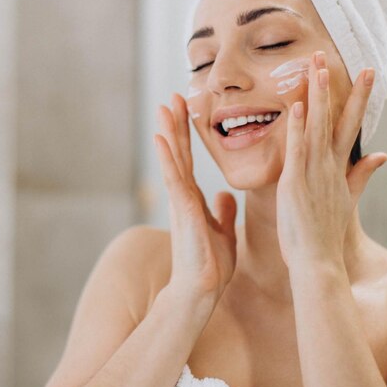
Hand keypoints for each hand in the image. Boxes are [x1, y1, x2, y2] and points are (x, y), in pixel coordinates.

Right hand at [154, 92, 237, 303]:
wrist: (201, 290)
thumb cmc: (210, 265)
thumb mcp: (223, 232)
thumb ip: (222, 212)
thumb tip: (224, 195)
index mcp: (193, 199)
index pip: (189, 159)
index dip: (187, 134)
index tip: (186, 109)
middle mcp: (183, 196)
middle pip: (178, 152)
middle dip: (176, 124)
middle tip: (173, 96)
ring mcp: (180, 202)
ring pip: (173, 159)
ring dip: (169, 133)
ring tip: (164, 107)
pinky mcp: (181, 210)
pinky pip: (174, 178)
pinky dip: (167, 158)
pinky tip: (162, 139)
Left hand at [276, 51, 386, 267]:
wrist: (319, 263)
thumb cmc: (326, 234)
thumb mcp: (348, 199)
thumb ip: (362, 175)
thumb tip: (382, 155)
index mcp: (338, 168)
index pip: (350, 125)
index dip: (358, 97)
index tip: (366, 72)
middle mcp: (329, 166)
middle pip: (337, 117)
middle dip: (338, 86)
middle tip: (338, 56)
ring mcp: (313, 172)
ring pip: (317, 126)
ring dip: (317, 95)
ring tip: (317, 66)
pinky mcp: (296, 182)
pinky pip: (297, 149)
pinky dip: (298, 128)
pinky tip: (297, 107)